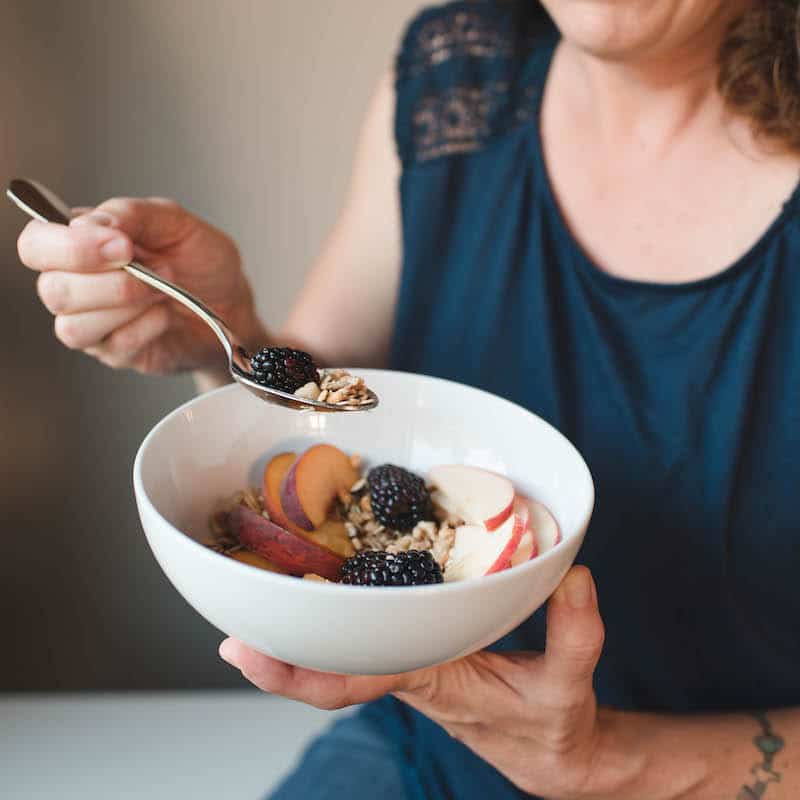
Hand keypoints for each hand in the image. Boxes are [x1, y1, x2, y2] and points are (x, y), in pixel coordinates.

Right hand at [17, 198, 263, 374]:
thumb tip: (93, 222)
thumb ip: (133, 215)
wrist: (233, 306)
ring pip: (73, 325)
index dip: (70, 246)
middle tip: (154, 269)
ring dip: (127, 306)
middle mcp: (77, 284)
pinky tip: (165, 315)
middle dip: (106, 281)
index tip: (121, 245)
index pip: (37, 244)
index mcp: (81, 243)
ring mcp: (94, 324)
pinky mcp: (115, 354)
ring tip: (164, 291)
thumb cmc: (202, 263)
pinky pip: (111, 346)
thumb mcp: (177, 224)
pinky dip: (144, 327)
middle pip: (51, 289)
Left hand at [219, 566, 607, 799]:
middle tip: (230, 621)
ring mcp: (410, 663)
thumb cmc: (553, 723)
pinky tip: (323, 591)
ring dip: (302, 630)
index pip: (354, 679)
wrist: (550, 751)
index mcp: (432, 680)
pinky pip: (369, 636)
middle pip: (330, 664)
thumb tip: (572, 575)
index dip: (297, 671)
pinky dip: (340, 619)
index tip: (245, 653)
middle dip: (279, 649)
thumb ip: (574, 633)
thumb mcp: (570, 684)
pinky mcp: (419, 651)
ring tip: (261, 591)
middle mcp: (408, 671)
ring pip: (342, 650)